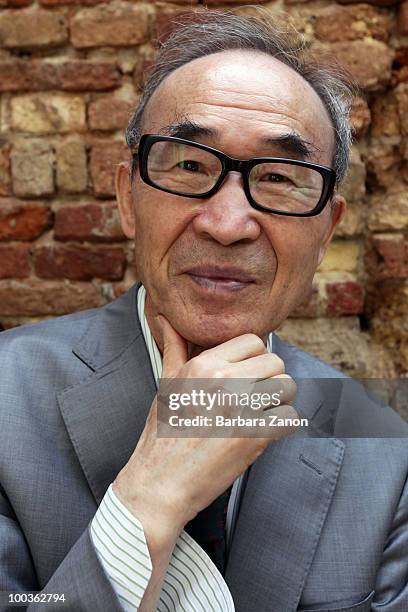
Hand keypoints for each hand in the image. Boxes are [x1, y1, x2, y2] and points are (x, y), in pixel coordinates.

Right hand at [113, 316, 297, 547]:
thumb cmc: (163, 433)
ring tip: (261, 411)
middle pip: (276, 361)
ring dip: (280, 399)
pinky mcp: (255, 436)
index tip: (248, 373)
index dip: (254, 357)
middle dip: (270, 377)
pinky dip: (281, 426)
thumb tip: (165, 318)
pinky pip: (289, 417)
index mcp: (204, 364)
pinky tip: (262, 431)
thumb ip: (174, 348)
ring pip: (287, 387)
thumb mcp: (166, 384)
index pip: (253, 341)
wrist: (161, 482)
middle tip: (256, 395)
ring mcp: (242, 408)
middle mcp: (224, 380)